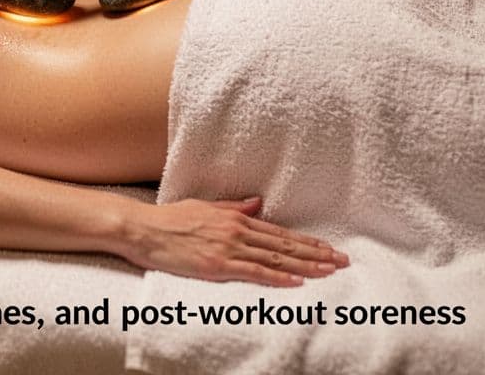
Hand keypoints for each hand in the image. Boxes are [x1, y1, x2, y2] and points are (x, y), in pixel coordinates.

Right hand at [123, 197, 349, 286]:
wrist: (143, 228)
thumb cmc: (169, 219)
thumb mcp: (204, 207)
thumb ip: (233, 207)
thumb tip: (257, 202)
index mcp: (235, 219)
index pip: (279, 233)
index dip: (306, 241)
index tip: (328, 248)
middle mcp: (236, 231)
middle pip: (284, 245)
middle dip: (316, 254)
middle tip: (342, 261)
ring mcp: (228, 248)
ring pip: (275, 258)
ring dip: (305, 265)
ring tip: (329, 271)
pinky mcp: (217, 265)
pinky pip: (254, 272)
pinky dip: (277, 276)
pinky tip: (296, 281)